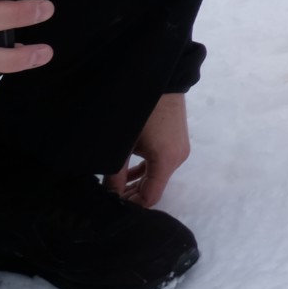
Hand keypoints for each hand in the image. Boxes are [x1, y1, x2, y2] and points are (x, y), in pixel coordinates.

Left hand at [106, 93, 188, 207]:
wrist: (162, 78)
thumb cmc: (140, 112)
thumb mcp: (124, 145)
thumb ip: (116, 174)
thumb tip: (109, 195)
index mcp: (167, 161)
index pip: (151, 197)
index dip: (132, 207)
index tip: (111, 210)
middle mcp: (178, 158)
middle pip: (156, 187)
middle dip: (133, 195)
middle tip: (108, 200)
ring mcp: (180, 148)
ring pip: (158, 175)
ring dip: (138, 182)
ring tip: (115, 186)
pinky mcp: (177, 139)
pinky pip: (161, 162)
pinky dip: (146, 169)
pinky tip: (128, 170)